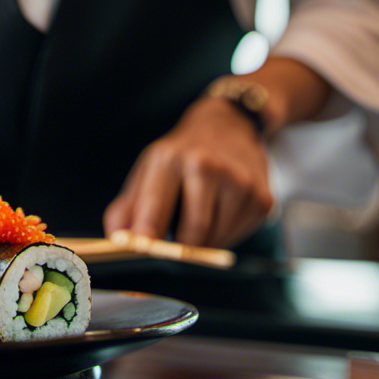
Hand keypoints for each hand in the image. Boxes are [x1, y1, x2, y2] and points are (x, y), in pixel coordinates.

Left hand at [103, 97, 273, 248]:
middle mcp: (207, 166)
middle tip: (175, 237)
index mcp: (171, 158)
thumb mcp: (149, 168)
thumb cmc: (183, 153)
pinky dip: (224, 235)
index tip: (140, 253)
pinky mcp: (262, 199)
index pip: (155, 209)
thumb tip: (116, 239)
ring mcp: (239, 183)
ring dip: (203, 242)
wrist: (229, 126)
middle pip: (191, 235)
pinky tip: (221, 211)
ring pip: (215, 241)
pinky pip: (237, 238)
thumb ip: (128, 206)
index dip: (146, 239)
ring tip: (199, 214)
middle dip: (180, 247)